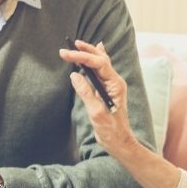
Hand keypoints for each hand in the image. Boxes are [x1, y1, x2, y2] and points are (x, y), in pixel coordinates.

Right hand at [59, 40, 138, 157]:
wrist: (119, 142)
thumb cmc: (111, 130)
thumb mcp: (96, 113)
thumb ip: (86, 93)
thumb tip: (74, 76)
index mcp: (116, 85)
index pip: (99, 64)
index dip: (82, 57)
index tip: (67, 54)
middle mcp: (115, 82)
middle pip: (100, 59)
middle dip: (84, 51)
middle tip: (67, 48)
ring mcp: (111, 85)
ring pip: (101, 63)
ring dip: (88, 53)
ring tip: (76, 45)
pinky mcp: (106, 90)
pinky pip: (100, 70)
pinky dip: (95, 60)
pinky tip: (96, 49)